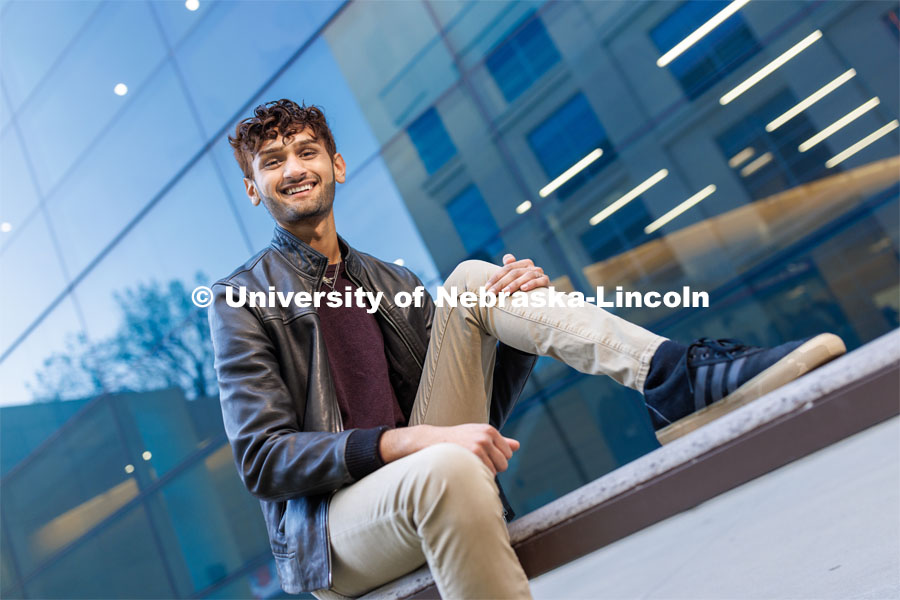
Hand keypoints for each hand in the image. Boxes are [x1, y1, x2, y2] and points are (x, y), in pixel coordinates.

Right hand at [380, 424, 520, 474]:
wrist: (429, 442)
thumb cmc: (455, 440)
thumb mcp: (477, 435)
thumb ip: (498, 441)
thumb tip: (518, 446)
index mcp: (490, 431)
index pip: (508, 453)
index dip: (496, 459)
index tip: (482, 457)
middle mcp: (486, 438)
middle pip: (504, 464)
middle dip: (492, 467)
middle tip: (474, 463)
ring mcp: (479, 448)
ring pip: (494, 472)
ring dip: (483, 473)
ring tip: (467, 465)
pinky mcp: (471, 458)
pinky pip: (484, 476)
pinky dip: (477, 478)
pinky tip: (465, 470)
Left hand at [486, 254, 549, 293]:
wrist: (545, 298)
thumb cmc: (526, 289)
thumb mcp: (516, 280)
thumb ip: (509, 270)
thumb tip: (507, 258)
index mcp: (522, 264)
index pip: (507, 268)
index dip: (495, 277)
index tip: (486, 288)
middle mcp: (531, 266)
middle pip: (514, 272)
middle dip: (501, 283)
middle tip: (491, 293)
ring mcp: (539, 273)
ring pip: (526, 275)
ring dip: (514, 284)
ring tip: (505, 292)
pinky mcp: (546, 281)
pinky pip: (539, 281)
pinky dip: (531, 284)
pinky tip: (523, 289)